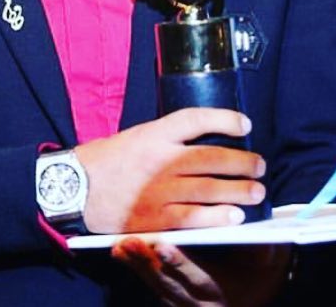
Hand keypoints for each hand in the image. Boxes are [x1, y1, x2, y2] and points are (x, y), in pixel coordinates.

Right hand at [75, 108, 264, 233]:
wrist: (76, 187)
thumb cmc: (109, 160)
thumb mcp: (139, 136)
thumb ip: (168, 138)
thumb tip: (208, 140)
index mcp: (154, 134)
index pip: (195, 119)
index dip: (224, 119)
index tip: (246, 124)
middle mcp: (159, 160)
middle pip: (211, 157)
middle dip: (241, 162)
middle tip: (260, 166)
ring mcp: (158, 190)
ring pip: (208, 188)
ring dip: (238, 190)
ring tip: (257, 192)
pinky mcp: (154, 218)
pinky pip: (192, 218)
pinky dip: (216, 217)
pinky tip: (235, 217)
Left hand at [111, 238, 291, 306]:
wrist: (259, 292)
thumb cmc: (263, 265)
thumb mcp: (267, 255)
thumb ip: (255, 241)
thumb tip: (243, 213)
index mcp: (223, 292)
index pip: (198, 276)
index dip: (179, 262)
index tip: (162, 244)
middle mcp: (202, 304)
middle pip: (170, 284)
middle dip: (147, 263)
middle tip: (128, 242)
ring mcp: (186, 305)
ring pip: (157, 287)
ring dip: (137, 266)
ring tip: (119, 245)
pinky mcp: (175, 300)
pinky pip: (154, 286)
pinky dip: (138, 270)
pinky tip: (121, 252)